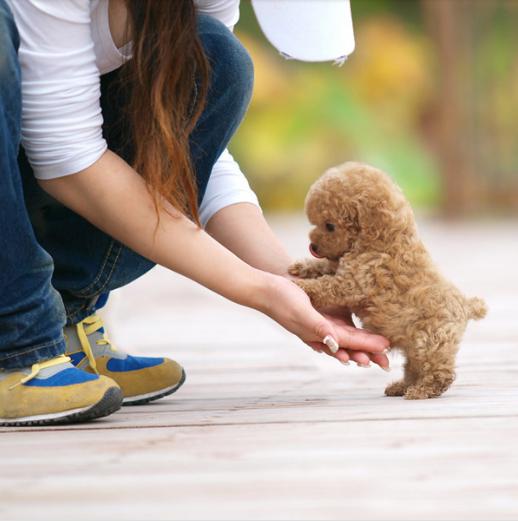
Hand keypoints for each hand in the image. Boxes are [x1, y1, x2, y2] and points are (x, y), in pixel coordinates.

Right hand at [258, 274, 389, 366]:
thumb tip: (335, 345)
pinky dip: (352, 334)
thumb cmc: (282, 299)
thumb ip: (318, 328)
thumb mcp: (301, 313)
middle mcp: (322, 332)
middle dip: (368, 353)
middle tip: (388, 362)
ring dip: (362, 347)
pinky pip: (339, 326)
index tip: (386, 348)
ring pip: (346, 337)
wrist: (267, 287)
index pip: (347, 342)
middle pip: (350, 344)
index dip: (366, 346)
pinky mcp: (321, 312)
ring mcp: (322, 323)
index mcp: (318, 334)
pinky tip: (360, 338)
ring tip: (379, 355)